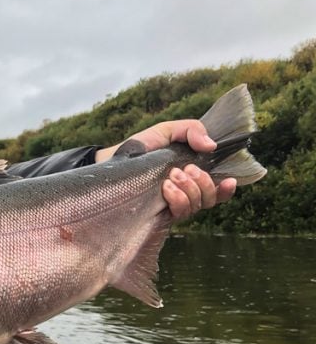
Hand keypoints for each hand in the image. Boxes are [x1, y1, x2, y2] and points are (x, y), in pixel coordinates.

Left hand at [95, 119, 236, 219]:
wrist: (114, 160)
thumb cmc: (141, 147)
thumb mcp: (167, 131)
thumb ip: (191, 130)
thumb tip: (211, 145)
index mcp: (191, 175)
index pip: (217, 189)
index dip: (227, 189)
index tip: (229, 180)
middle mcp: (185, 193)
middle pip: (209, 199)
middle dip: (203, 183)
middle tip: (186, 169)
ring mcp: (172, 204)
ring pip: (197, 206)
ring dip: (189, 190)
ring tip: (172, 175)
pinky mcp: (159, 213)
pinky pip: (180, 213)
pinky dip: (178, 199)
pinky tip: (166, 187)